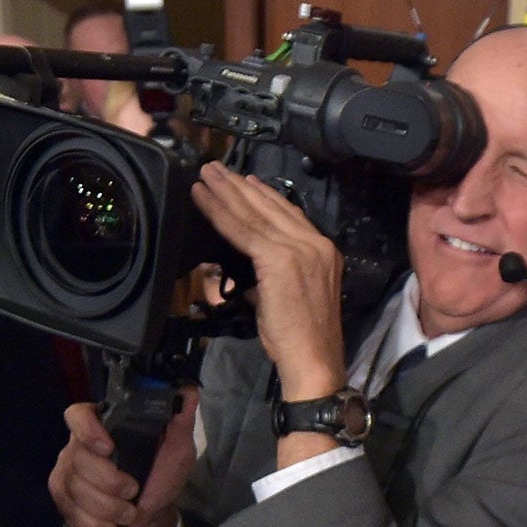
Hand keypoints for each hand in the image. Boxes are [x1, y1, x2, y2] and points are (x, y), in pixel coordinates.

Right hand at [48, 395, 198, 526]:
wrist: (152, 518)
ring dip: (106, 509)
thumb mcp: (178, 449)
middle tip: (132, 493)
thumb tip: (188, 392)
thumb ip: (180, 421)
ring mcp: (67, 472)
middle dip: (108, 483)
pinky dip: (94, 526)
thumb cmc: (161, 477)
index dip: (87, 430)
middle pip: (78, 459)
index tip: (109, 448)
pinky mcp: (63, 499)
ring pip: (75, 489)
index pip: (78, 415)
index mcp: (104, 426)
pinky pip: (71, 513)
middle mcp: (78, 445)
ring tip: (128, 514)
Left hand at [189, 161, 344, 397]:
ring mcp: (300, 248)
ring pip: (254, 214)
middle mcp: (315, 243)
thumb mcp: (290, 299)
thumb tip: (254, 278)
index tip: (246, 182)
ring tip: (205, 175)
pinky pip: (242, 230)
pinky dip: (219, 212)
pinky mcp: (279, 258)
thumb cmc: (300, 340)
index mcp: (323, 251)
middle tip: (217, 168)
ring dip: (225, 191)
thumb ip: (273, 280)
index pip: (289, 215)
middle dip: (240, 186)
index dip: (264, 196)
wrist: (313, 358)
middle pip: (271, 206)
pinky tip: (203, 199)